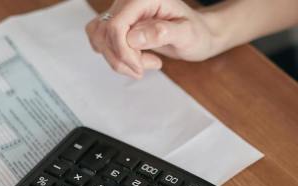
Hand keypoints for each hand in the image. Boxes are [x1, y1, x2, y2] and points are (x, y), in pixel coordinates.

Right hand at [85, 0, 221, 78]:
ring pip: (99, 37)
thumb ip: (163, 32)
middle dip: (122, 58)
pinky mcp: (119, 23)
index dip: (123, 52)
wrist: (199, 33)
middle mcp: (129, 1)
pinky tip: (134, 58)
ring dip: (117, 59)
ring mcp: (122, 11)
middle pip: (104, 33)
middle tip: (144, 67)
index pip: (116, 25)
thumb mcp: (187, 34)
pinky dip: (113, 55)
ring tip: (142, 64)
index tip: (139, 67)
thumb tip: (136, 37)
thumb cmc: (196, 32)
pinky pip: (101, 39)